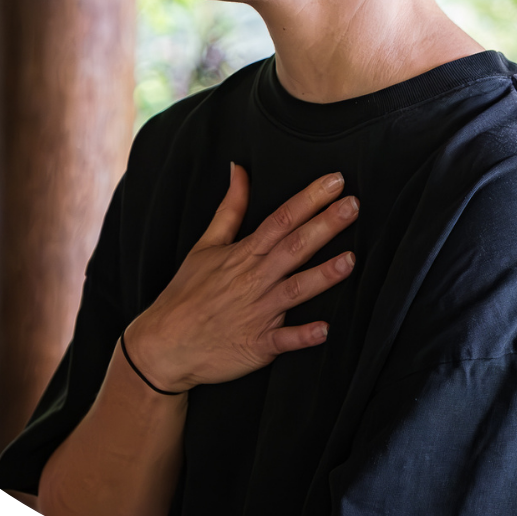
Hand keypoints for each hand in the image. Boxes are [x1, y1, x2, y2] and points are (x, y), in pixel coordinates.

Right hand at [124, 164, 357, 391]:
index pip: (281, 219)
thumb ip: (230, 208)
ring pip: (295, 290)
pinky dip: (302, 335)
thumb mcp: (205, 245)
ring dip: (322, 276)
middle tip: (352, 206)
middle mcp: (254, 280)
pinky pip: (283, 340)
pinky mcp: (257, 345)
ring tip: (350, 260)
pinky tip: (324, 330)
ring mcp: (257, 313)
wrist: (164, 345)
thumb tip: (239, 170)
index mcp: (243, 254)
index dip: (309, 199)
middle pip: (294, 247)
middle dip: (325, 225)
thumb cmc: (186, 293)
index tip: (334, 182)